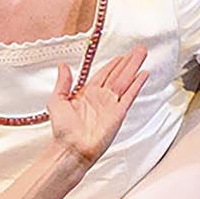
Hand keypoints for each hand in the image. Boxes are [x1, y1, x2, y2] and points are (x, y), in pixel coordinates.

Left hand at [47, 45, 149, 168]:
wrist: (71, 149)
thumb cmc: (63, 131)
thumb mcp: (57, 100)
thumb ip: (63, 82)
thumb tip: (63, 66)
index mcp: (87, 94)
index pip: (104, 74)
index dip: (114, 63)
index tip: (122, 55)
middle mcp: (101, 98)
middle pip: (118, 74)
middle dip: (128, 61)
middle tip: (139, 50)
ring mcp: (111, 105)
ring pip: (125, 81)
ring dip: (134, 67)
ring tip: (142, 54)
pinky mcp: (118, 114)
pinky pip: (129, 96)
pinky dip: (136, 84)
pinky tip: (143, 74)